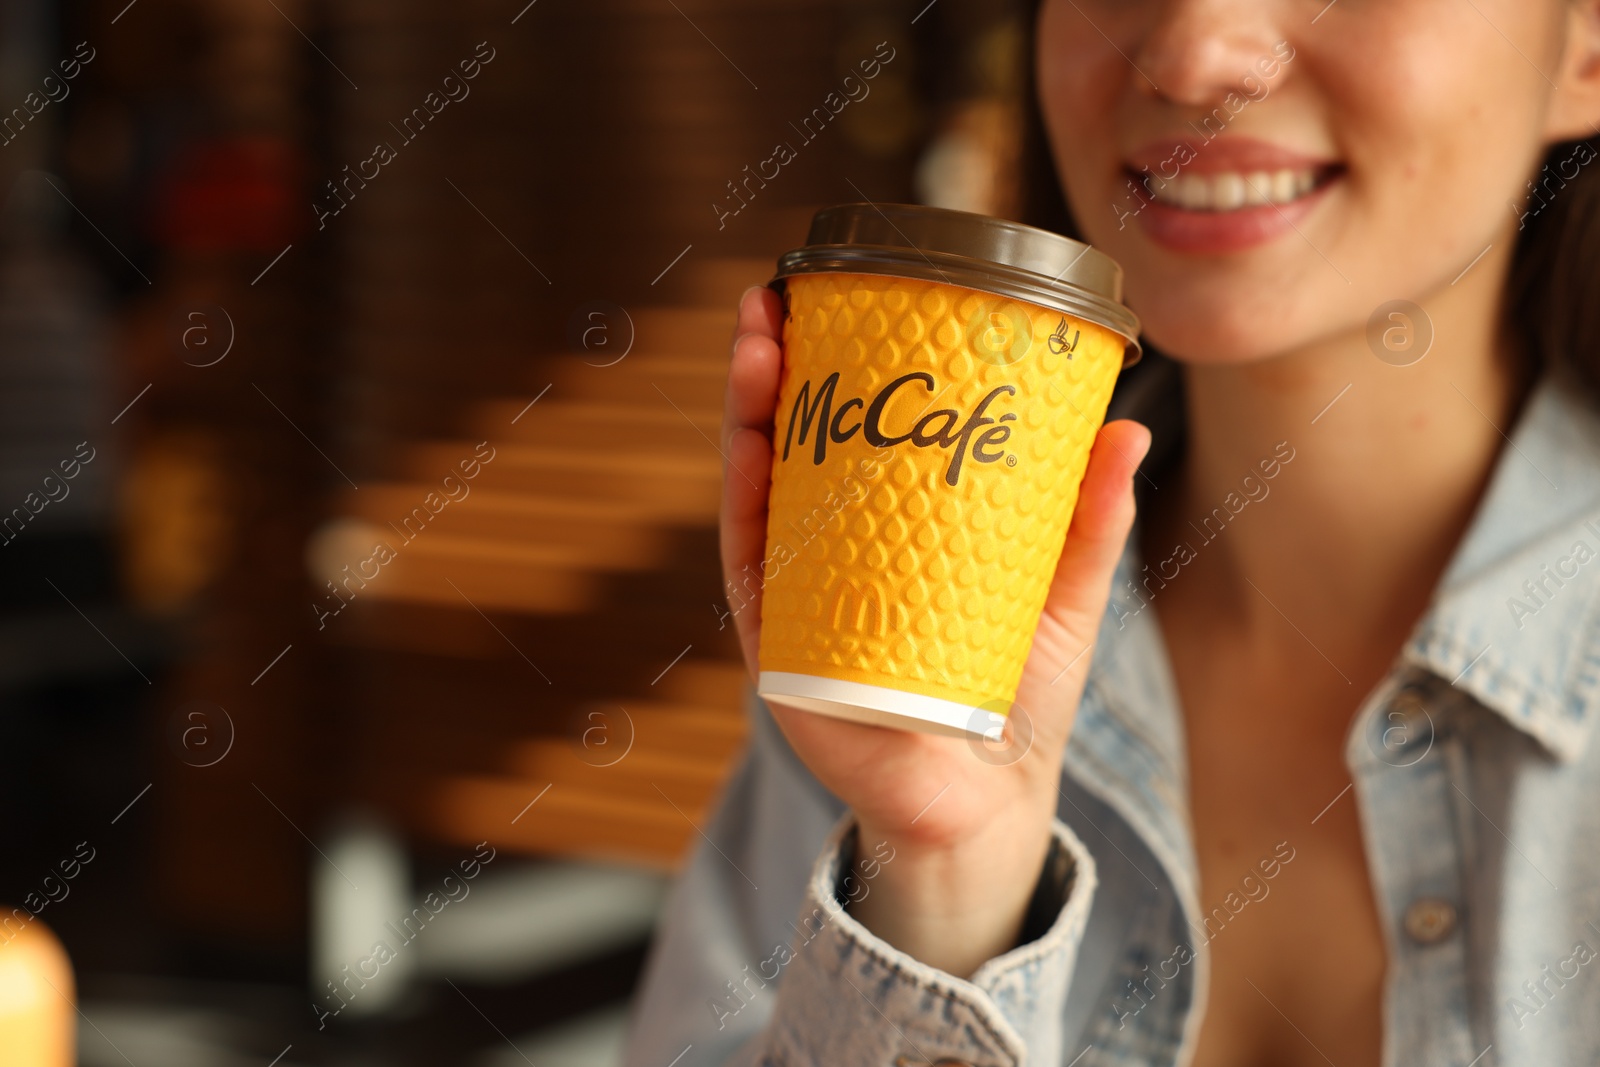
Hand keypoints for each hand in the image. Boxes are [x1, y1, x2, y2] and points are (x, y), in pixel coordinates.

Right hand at [719, 284, 1150, 976]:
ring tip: (757, 342)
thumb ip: (1091, 520)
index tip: (835, 296)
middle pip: (789, 444)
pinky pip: (751, 562)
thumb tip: (1129, 427)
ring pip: (756, 488)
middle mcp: (832, 555)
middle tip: (778, 297)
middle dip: (775, 367)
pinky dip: (743, 498)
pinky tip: (747, 440)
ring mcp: (799, 595)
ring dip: (746, 411)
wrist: (987, 802)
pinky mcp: (781, 645)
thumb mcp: (1063, 594)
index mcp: (889, 534)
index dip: (836, 364)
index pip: (851, 433)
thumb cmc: (1017, 695)